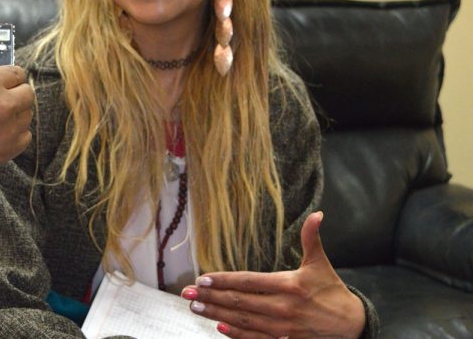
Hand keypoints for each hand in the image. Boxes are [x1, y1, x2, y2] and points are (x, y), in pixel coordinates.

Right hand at [0, 65, 34, 187]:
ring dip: (17, 115)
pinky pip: (25, 136)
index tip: (8, 82)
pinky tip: (0, 136)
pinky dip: (17, 134)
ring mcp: (11, 126)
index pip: (16, 73)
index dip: (12, 77)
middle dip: (18, 94)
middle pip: (28, 93)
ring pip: (27, 115)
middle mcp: (5, 102)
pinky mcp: (11, 148)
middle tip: (3, 101)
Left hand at [181, 212, 365, 338]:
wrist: (353, 326)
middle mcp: (283, 308)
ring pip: (243, 321)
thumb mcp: (320, 263)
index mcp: (289, 285)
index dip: (224, 280)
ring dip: (216, 314)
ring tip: (196, 307)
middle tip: (188, 294)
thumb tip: (317, 214)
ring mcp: (283, 328)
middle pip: (239, 302)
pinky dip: (236, 334)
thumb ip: (312, 238)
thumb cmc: (332, 290)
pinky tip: (219, 327)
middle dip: (211, 297)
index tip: (203, 278)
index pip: (249, 282)